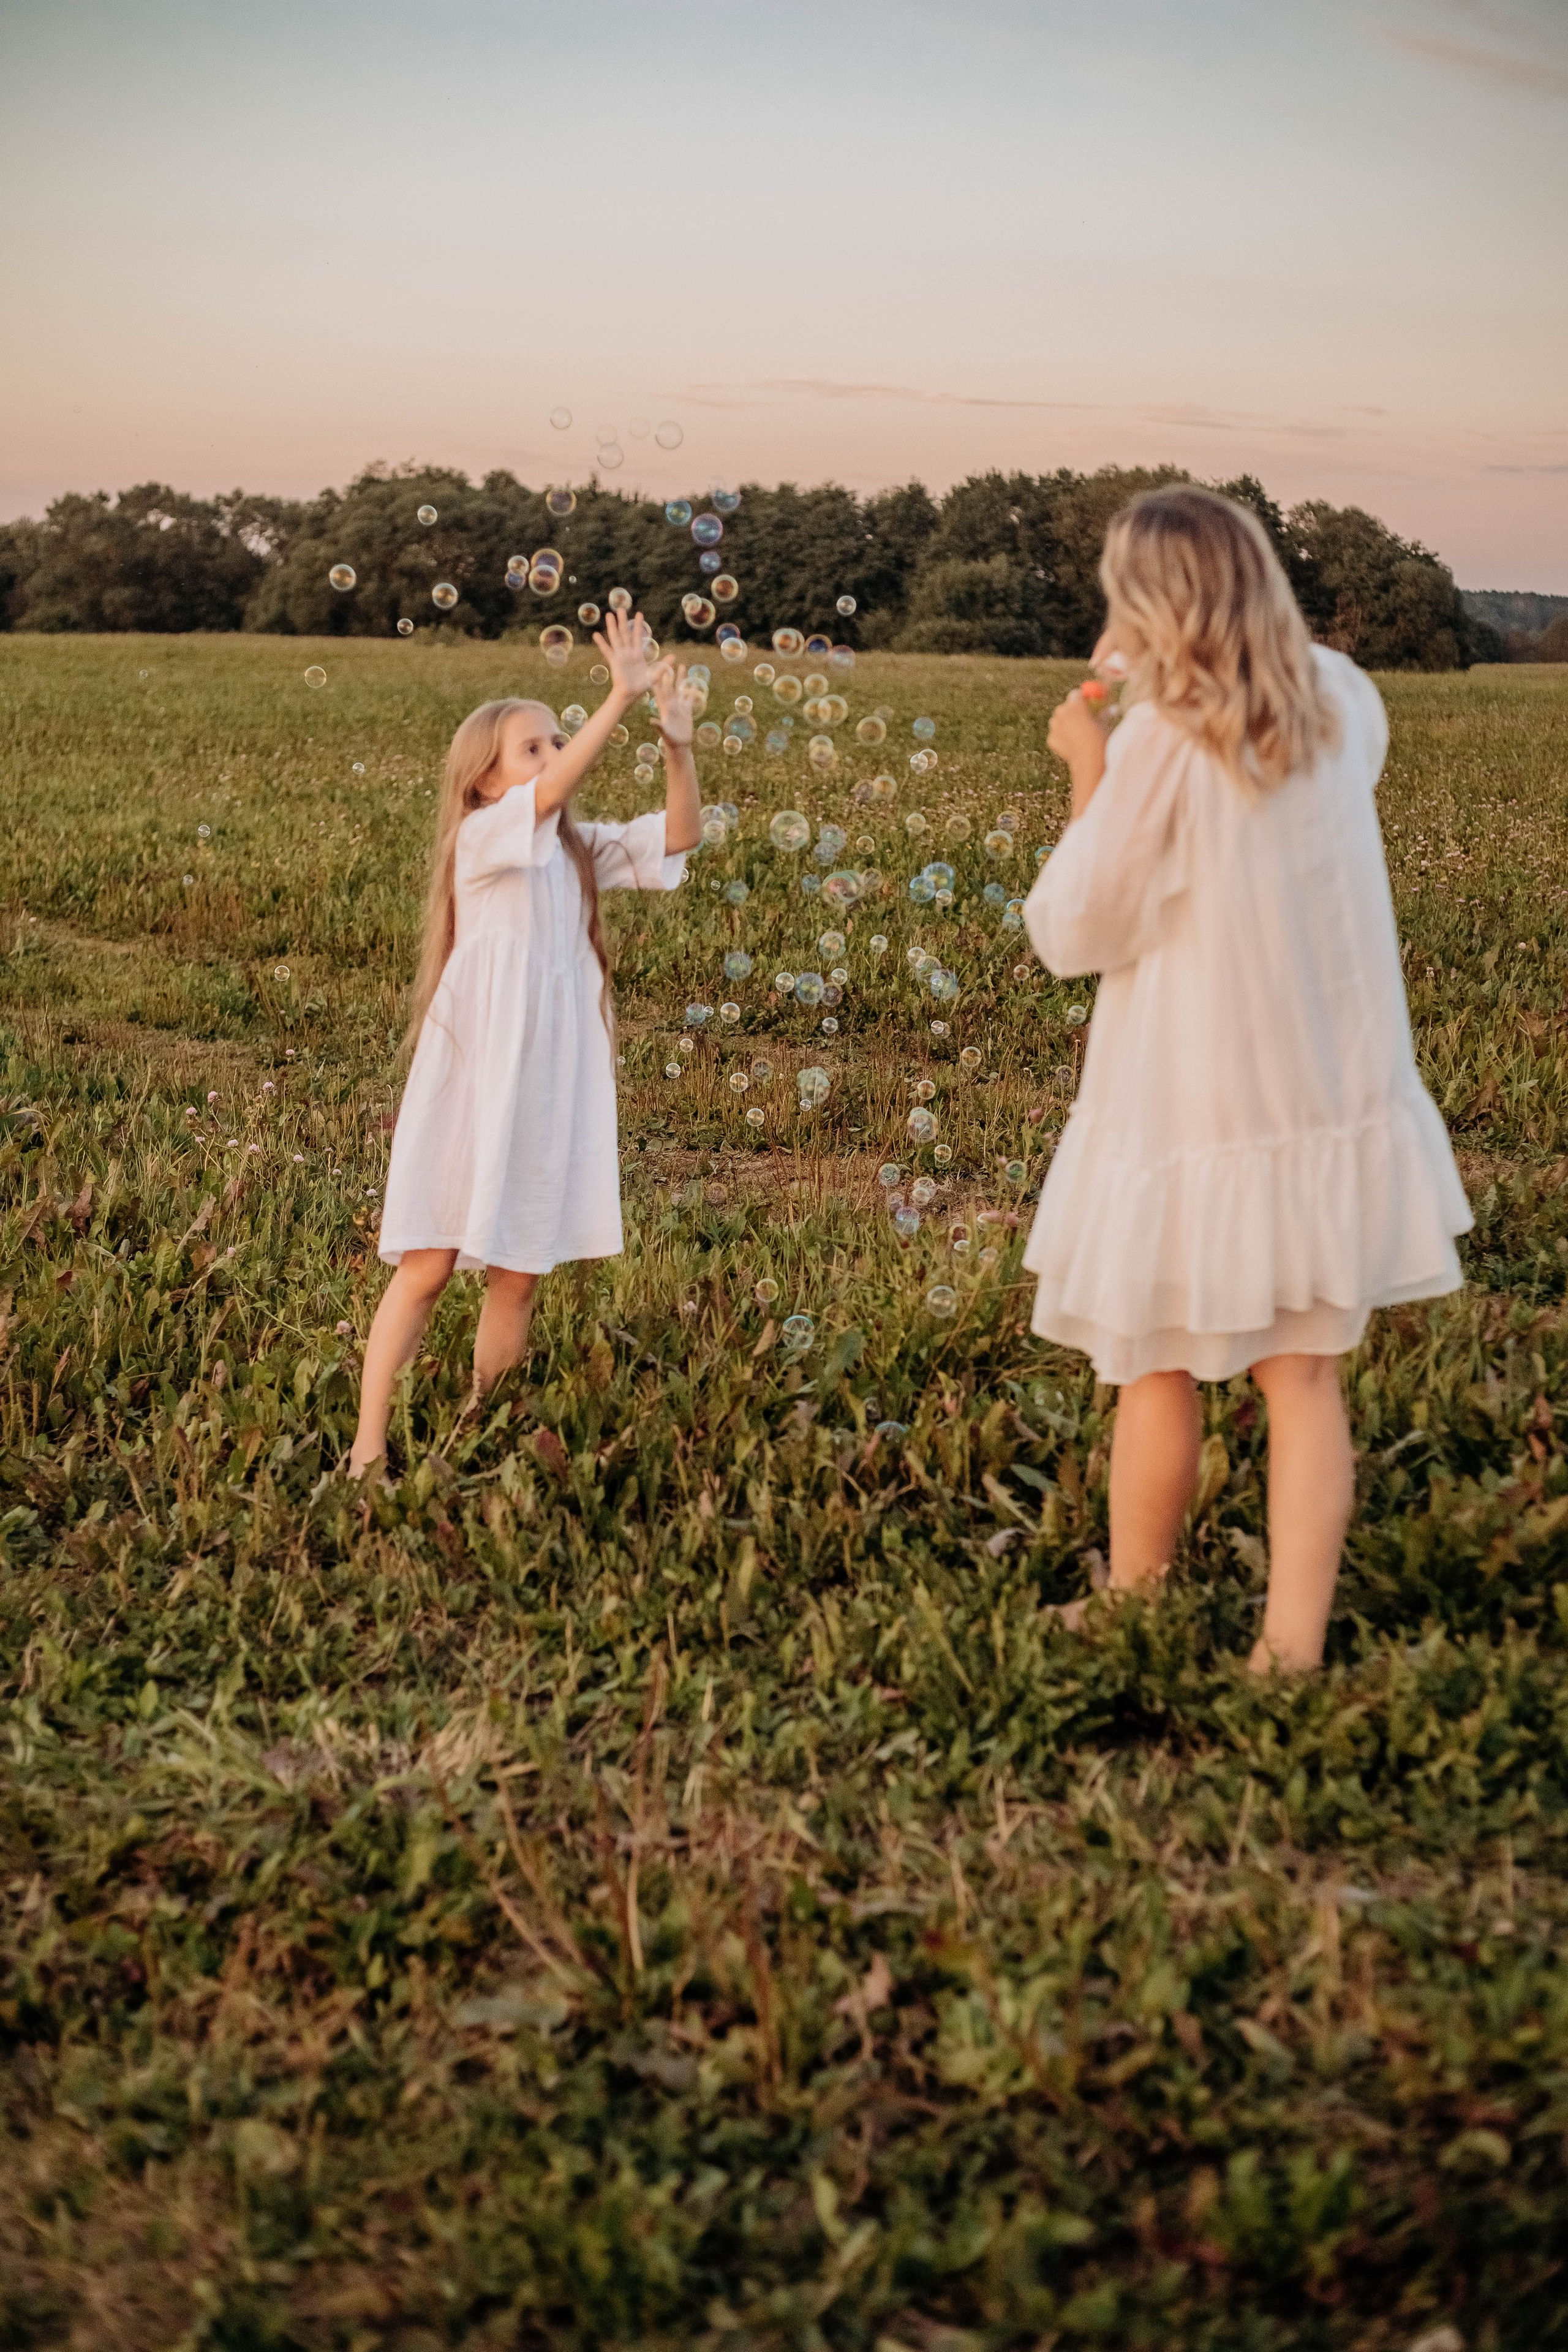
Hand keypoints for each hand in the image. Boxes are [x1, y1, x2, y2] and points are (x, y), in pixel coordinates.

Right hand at [595, 606, 661, 704]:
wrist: (630, 696)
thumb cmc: (641, 687)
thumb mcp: (655, 675)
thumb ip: (663, 665)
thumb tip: (674, 656)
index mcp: (637, 654)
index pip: (638, 636)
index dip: (638, 625)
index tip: (639, 613)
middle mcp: (628, 653)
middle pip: (625, 633)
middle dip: (623, 621)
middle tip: (621, 608)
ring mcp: (620, 656)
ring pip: (616, 638)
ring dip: (612, 626)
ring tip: (609, 615)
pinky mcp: (614, 662)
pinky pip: (607, 651)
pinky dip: (601, 643)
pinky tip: (596, 634)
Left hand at [654, 662, 698, 747]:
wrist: (679, 746)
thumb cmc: (670, 741)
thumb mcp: (664, 733)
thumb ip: (659, 726)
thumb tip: (651, 721)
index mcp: (664, 707)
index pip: (660, 690)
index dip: (659, 679)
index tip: (657, 669)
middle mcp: (671, 704)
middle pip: (670, 685)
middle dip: (670, 673)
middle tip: (670, 660)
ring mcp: (679, 706)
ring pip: (680, 688)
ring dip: (681, 678)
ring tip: (683, 666)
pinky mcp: (687, 710)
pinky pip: (690, 697)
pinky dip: (693, 689)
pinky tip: (695, 681)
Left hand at [1048, 685, 1109, 818]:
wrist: (1089, 759)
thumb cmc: (1100, 738)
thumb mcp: (1104, 723)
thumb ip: (1104, 713)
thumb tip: (1112, 708)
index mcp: (1076, 705)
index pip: (1075, 694)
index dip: (1080, 699)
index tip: (1085, 704)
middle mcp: (1062, 712)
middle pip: (1063, 707)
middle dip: (1070, 711)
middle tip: (1079, 718)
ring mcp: (1055, 726)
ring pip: (1057, 721)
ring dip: (1063, 723)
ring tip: (1075, 733)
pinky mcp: (1051, 739)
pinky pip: (1055, 735)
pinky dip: (1061, 738)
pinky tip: (1070, 744)